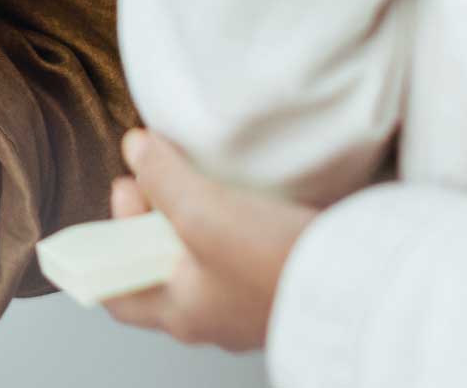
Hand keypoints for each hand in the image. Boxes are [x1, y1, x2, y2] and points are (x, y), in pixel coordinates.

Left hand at [101, 129, 316, 352]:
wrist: (359, 283)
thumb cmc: (273, 262)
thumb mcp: (202, 211)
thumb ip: (162, 178)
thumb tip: (136, 148)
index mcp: (180, 313)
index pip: (119, 294)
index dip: (107, 246)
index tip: (121, 195)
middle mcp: (212, 318)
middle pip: (159, 269)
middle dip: (150, 220)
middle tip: (155, 175)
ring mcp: (248, 306)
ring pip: (200, 261)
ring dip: (190, 219)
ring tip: (195, 180)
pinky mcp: (281, 287)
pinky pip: (239, 257)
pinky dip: (227, 226)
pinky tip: (238, 199)